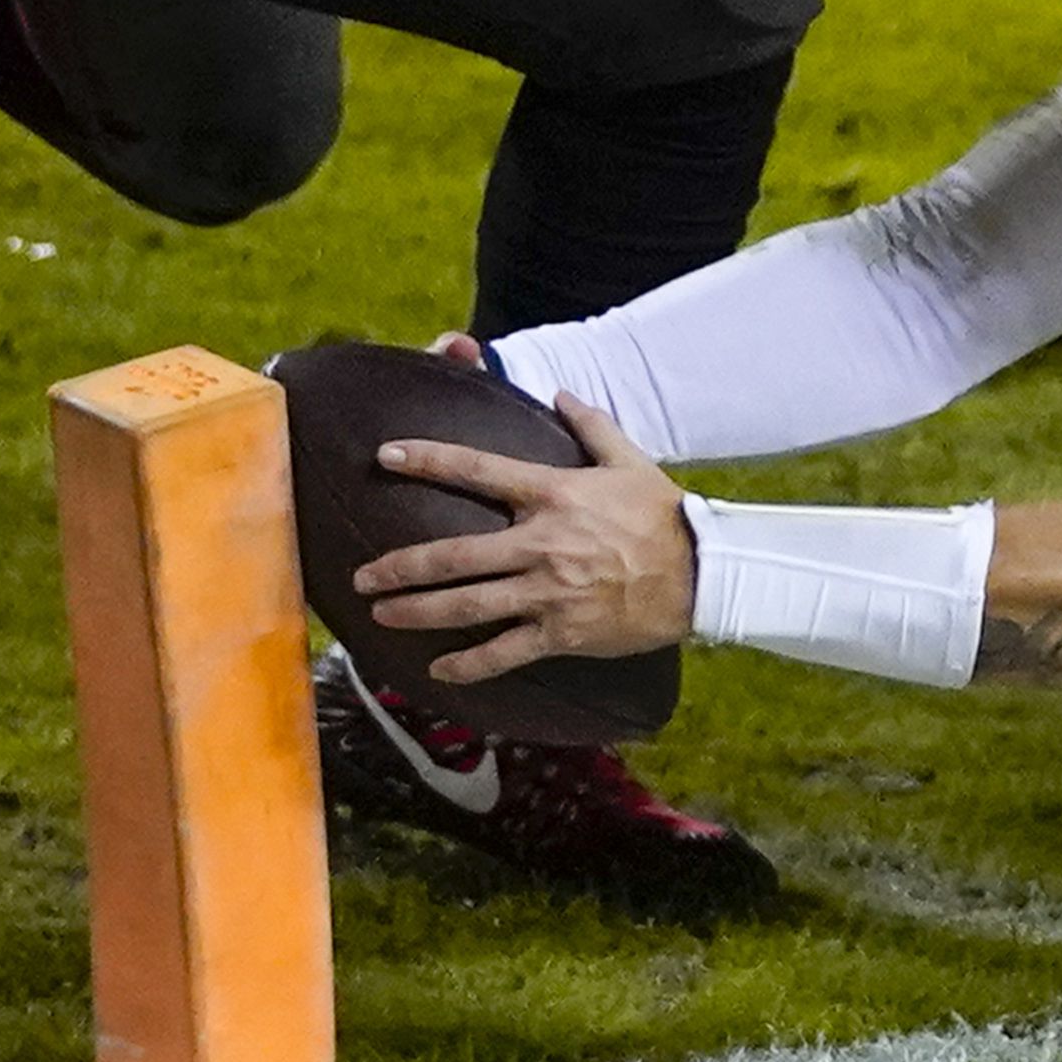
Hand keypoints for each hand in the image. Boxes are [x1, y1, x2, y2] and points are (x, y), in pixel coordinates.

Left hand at [351, 393, 694, 684]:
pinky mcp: (560, 632)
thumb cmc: (662, 515)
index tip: (385, 456)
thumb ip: (591, 425)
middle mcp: (539, 543)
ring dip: (419, 611)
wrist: (699, 575)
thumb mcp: (630, 461)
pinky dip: (468, 664)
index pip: (478, 469)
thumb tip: (562, 392)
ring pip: (468, 605)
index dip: (428, 459)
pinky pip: (504, 653)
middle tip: (362, 575)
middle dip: (402, 565)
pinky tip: (436, 670)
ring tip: (380, 614)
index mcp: (552, 494)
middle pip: (455, 555)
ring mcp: (547, 592)